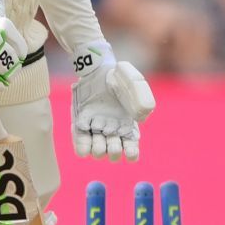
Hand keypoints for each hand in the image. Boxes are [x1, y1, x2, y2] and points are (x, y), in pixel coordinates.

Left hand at [70, 43, 154, 160]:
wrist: (97, 70)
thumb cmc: (119, 77)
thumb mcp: (135, 83)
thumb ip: (143, 98)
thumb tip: (140, 120)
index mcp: (128, 127)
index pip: (132, 151)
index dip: (131, 154)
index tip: (130, 150)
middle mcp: (113, 132)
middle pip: (114, 154)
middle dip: (114, 150)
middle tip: (112, 137)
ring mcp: (96, 130)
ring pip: (98, 153)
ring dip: (98, 148)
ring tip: (98, 133)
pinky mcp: (81, 126)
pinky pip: (81, 146)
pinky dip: (83, 147)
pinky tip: (86, 135)